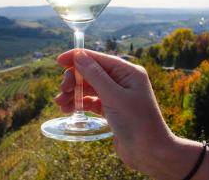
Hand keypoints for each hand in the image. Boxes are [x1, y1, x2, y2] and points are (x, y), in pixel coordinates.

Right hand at [55, 49, 174, 175]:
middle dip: (74, 79)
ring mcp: (117, 95)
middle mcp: (123, 81)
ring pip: (89, 88)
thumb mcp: (114, 96)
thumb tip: (79, 56)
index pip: (98, 59)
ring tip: (60, 103)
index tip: (59, 60)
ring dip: (74, 93)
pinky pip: (91, 101)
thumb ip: (95, 75)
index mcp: (128, 72)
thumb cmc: (136, 122)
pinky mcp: (112, 109)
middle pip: (91, 72)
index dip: (78, 58)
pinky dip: (79, 103)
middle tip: (63, 90)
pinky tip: (68, 109)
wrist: (150, 152)